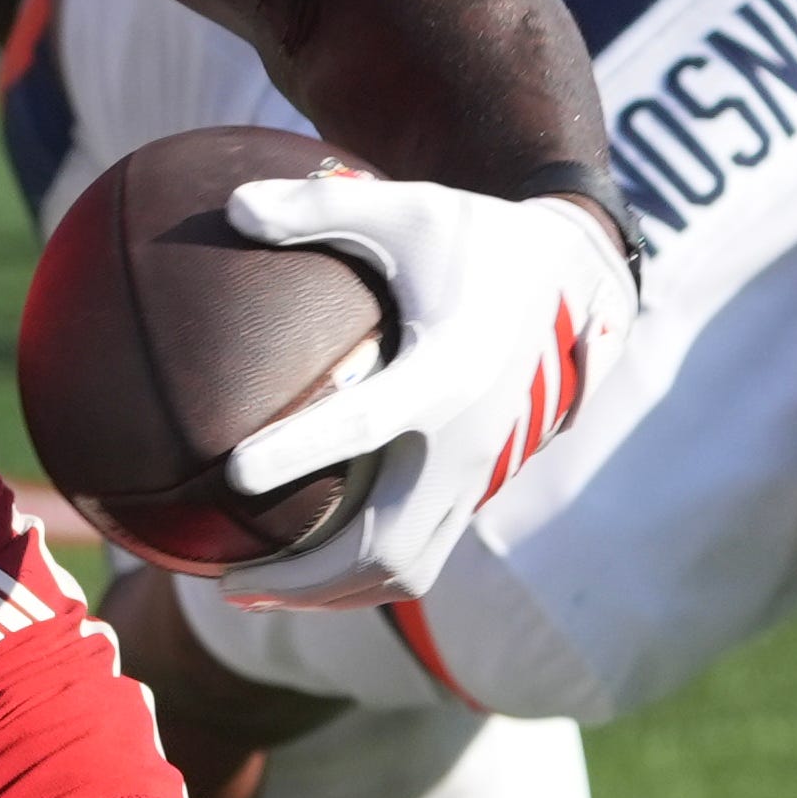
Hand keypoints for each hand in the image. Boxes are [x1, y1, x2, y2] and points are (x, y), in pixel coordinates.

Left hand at [209, 169, 635, 608]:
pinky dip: (359, 582)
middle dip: (304, 573)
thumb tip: (231, 204)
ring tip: (250, 593)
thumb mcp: (409, 208)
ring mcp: (477, 476)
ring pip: (404, 569)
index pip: (369, 423)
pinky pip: (420, 560)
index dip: (303, 451)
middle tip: (222, 580)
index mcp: (448, 369)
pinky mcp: (477, 491)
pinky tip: (299, 576)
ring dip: (327, 593)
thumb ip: (321, 207)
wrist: (574, 282)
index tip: (235, 473)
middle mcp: (467, 439)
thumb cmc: (476, 240)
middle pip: (385, 541)